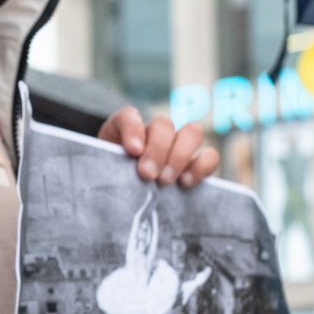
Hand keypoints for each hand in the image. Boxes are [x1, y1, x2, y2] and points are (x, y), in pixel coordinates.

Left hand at [98, 108, 217, 189]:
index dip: (133, 129)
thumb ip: (107, 166)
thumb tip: (120, 165)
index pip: (128, 117)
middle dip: (157, 150)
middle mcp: (155, 132)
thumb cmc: (114, 182)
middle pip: (164, 124)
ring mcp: (178, 144)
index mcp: (126, 129)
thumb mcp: (104, 172)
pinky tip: (185, 182)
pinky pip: (210, 156)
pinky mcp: (196, 163)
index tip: (132, 151)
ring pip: (192, 132)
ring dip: (179, 155)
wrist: (124, 196)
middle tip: (147, 174)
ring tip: (165, 180)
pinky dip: (201, 167)